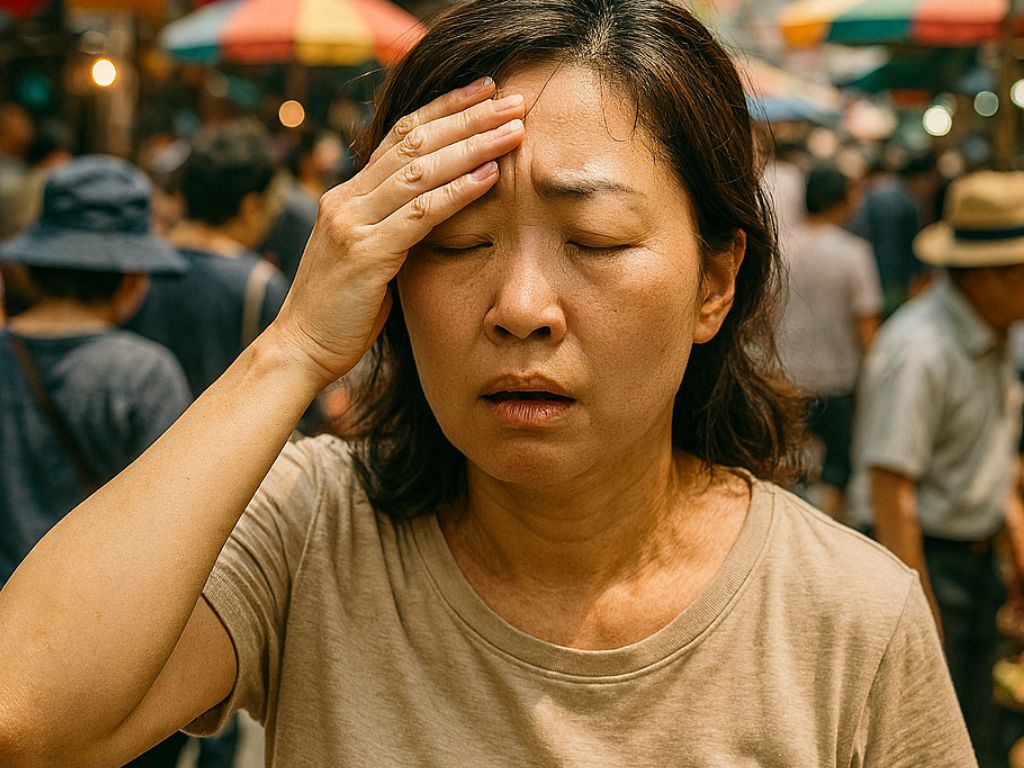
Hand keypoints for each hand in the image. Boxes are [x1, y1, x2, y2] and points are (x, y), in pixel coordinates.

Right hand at [271, 77, 525, 387]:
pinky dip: (457, 192)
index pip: (400, 135)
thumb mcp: (369, 255)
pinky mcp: (365, 255)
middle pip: (414, 142)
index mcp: (348, 195)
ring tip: (513, 130)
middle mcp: (346, 199)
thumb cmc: (343, 309)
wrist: (301, 348)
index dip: (444, 108)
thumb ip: (393, 226)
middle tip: (512, 100)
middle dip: (467, 117)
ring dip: (472, 147)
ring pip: (420, 171)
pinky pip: (419, 215)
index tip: (484, 90)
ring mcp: (352, 224)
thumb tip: (436, 208)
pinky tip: (490, 176)